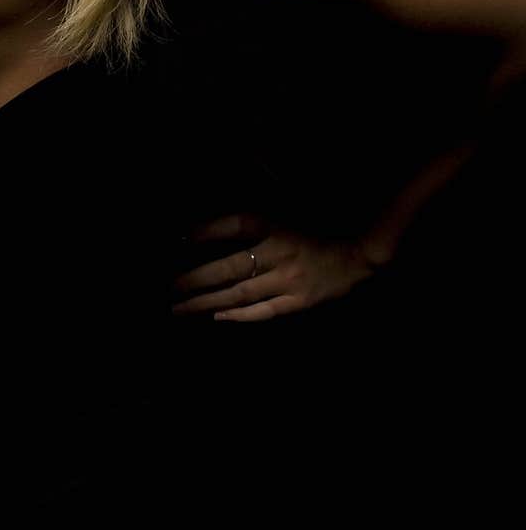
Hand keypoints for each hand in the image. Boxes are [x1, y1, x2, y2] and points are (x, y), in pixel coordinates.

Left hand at [170, 211, 386, 321]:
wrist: (360, 255)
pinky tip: (216, 317)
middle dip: (196, 278)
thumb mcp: (289, 212)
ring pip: (241, 293)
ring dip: (208, 301)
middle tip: (170, 287)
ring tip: (181, 308)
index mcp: (278, 225)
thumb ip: (257, 217)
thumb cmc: (319, 230)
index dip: (208, 230)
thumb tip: (219, 220)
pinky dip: (238, 316)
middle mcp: (280, 252)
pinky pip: (263, 311)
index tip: (181, 239)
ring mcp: (289, 280)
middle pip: (230, 267)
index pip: (237, 224)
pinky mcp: (299, 302)